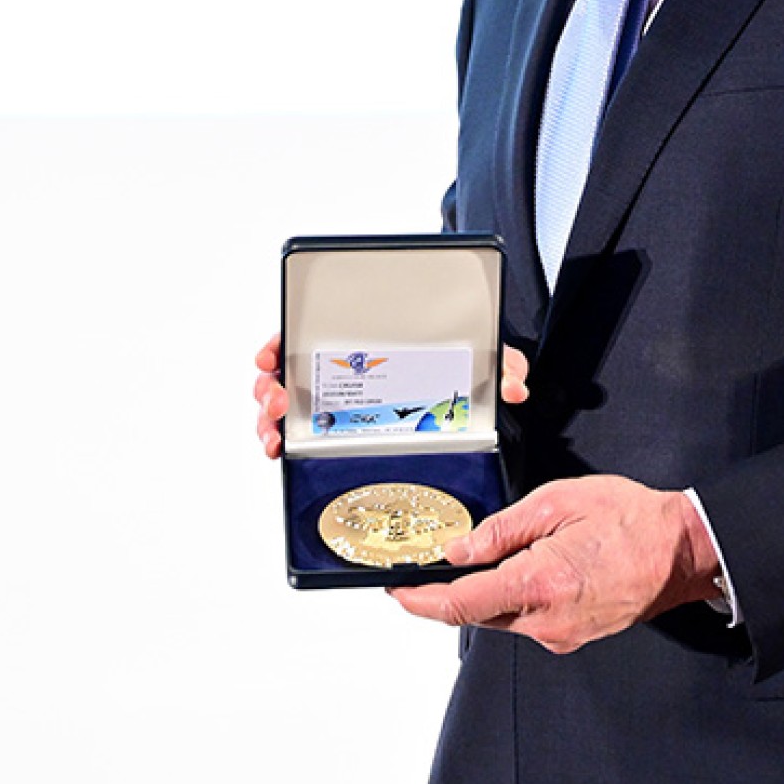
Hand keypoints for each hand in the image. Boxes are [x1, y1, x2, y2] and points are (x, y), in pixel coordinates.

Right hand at [253, 335, 530, 458]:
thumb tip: (514, 386)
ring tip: (273, 433)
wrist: (462, 399)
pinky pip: (298, 435)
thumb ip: (501, 365)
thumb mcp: (482, 360)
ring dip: (268, 417)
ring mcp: (336, 403)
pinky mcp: (336, 433)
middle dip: (270, 386)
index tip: (273, 353)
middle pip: (286, 371)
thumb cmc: (461, 369)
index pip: (308, 332)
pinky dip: (281, 441)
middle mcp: (344, 370)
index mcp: (365, 341)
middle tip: (277, 398)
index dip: (282, 341)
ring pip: (285, 406)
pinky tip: (281, 451)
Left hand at [389, 475, 718, 652]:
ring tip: (522, 548)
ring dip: (495, 587)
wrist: (684, 552)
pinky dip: (522, 594)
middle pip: (477, 611)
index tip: (397, 590)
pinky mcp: (572, 636)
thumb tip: (460, 550)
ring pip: (503, 615)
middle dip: (458, 587)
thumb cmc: (633, 521)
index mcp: (538, 583)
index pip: (459, 604)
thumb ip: (502, 528)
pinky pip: (529, 618)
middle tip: (451, 556)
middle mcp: (545, 620)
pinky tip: (543, 565)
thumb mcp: (559, 501)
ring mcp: (560, 634)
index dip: (419, 600)